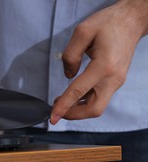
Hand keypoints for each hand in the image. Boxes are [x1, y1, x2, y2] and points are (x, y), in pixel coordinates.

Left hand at [50, 0, 147, 124]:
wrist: (131, 21)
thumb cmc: (108, 24)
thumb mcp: (83, 31)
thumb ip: (70, 55)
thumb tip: (68, 75)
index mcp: (104, 66)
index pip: (79, 92)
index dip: (64, 106)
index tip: (53, 117)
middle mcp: (113, 78)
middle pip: (93, 109)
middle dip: (73, 114)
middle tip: (56, 109)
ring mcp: (116, 81)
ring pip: (97, 106)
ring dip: (78, 109)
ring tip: (61, 101)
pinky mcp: (115, 81)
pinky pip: (100, 98)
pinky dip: (85, 101)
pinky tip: (73, 96)